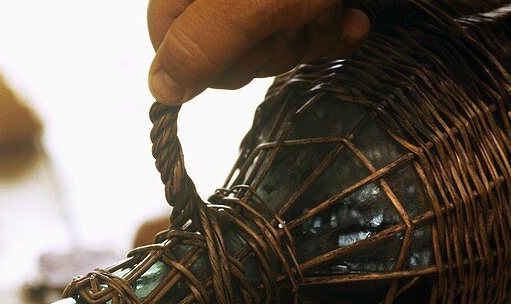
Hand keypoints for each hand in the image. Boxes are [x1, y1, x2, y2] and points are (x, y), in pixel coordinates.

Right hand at [147, 0, 370, 103]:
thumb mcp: (247, 2)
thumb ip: (198, 45)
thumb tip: (160, 88)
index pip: (171, 44)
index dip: (212, 63)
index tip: (249, 48)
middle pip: (224, 45)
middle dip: (270, 46)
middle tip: (297, 18)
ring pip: (269, 36)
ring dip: (308, 34)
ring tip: (328, 6)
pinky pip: (303, 20)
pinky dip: (329, 24)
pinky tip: (350, 17)